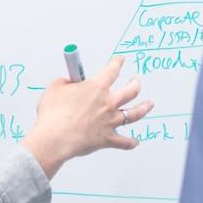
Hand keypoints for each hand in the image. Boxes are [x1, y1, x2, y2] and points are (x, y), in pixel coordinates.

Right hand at [20, 56, 153, 178]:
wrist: (55, 138)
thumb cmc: (53, 114)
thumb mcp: (54, 88)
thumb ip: (65, 82)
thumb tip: (69, 83)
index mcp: (96, 87)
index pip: (112, 70)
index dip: (117, 63)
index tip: (120, 60)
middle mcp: (107, 103)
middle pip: (130, 91)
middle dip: (135, 84)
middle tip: (135, 81)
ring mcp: (110, 122)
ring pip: (133, 114)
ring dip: (143, 108)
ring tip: (149, 104)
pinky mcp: (107, 139)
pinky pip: (124, 142)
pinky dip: (130, 142)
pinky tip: (135, 142)